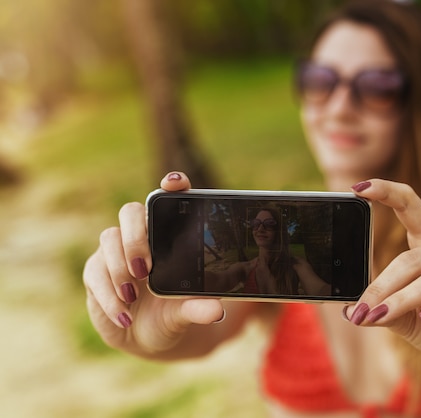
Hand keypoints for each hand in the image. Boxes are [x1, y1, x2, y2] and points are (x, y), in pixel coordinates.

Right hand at [83, 172, 224, 356]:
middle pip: (131, 212)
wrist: (145, 337)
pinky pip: (95, 272)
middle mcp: (140, 237)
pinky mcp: (95, 272)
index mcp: (168, 236)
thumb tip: (216, 310)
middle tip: (145, 269)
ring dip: (119, 268)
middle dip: (135, 236)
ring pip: (109, 238)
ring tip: (132, 296)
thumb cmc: (170, 314)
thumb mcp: (185, 313)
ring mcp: (114, 252)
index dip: (172, 185)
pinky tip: (123, 315)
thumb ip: (198, 308)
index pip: (168, 200)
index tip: (175, 183)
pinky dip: (109, 296)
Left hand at [346, 179, 420, 368]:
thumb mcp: (406, 317)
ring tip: (378, 317)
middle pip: (411, 260)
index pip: (410, 205)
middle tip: (361, 311)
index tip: (358, 188)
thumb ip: (384, 310)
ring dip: (402, 302)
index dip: (386, 192)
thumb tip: (352, 312)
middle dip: (381, 288)